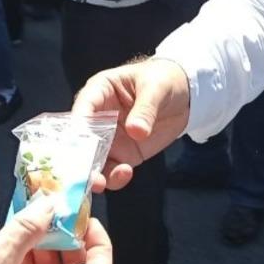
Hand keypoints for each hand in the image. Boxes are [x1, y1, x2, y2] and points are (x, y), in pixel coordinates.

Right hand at [71, 57, 190, 184]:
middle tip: (85, 174)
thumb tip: (136, 131)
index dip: (78, 126)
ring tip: (102, 183)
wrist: (185, 96)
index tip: (78, 144)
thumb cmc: (164, 80)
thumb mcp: (156, 88)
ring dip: (93, 174)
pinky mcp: (123, 154)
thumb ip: (145, 109)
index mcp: (99, 92)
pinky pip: (111, 170)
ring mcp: (109, 139)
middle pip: (81, 140)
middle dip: (80, 159)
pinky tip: (125, 173)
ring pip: (93, 160)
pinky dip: (114, 178)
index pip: (83, 109)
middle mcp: (98, 118)